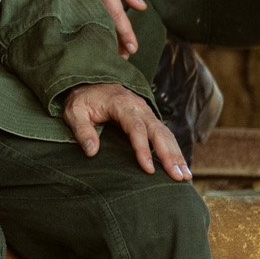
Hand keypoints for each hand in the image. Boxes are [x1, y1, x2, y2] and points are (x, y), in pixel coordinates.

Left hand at [62, 82, 190, 180]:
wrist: (90, 82)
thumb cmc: (82, 99)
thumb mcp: (74, 111)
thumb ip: (82, 130)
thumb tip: (91, 151)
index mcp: (121, 103)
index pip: (135, 127)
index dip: (143, 149)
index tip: (148, 168)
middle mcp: (138, 106)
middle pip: (158, 131)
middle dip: (170, 155)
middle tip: (178, 176)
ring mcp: (146, 112)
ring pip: (166, 133)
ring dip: (177, 155)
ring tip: (185, 176)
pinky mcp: (148, 118)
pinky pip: (165, 134)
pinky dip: (174, 150)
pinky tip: (180, 166)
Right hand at [67, 0, 145, 56]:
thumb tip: (141, 7)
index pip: (114, 10)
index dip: (124, 30)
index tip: (133, 48)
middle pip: (100, 20)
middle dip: (113, 39)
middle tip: (123, 56)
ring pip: (87, 19)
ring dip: (99, 36)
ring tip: (110, 52)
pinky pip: (75, 12)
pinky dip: (84, 25)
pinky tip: (90, 37)